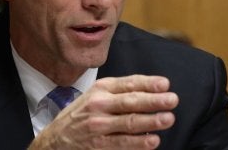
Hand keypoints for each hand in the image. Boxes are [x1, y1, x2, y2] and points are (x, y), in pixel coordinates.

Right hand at [29, 75, 178, 149]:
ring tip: (167, 119)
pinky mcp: (99, 145)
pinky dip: (138, 142)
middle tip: (171, 100)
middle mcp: (99, 105)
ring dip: (150, 121)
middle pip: (130, 102)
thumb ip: (120, 90)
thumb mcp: (96, 95)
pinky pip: (122, 144)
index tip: (165, 84)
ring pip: (128, 123)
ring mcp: (98, 126)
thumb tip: (151, 89)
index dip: (148, 84)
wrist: (55, 139)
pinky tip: (152, 140)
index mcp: (101, 89)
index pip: (128, 84)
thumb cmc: (81, 115)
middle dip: (153, 101)